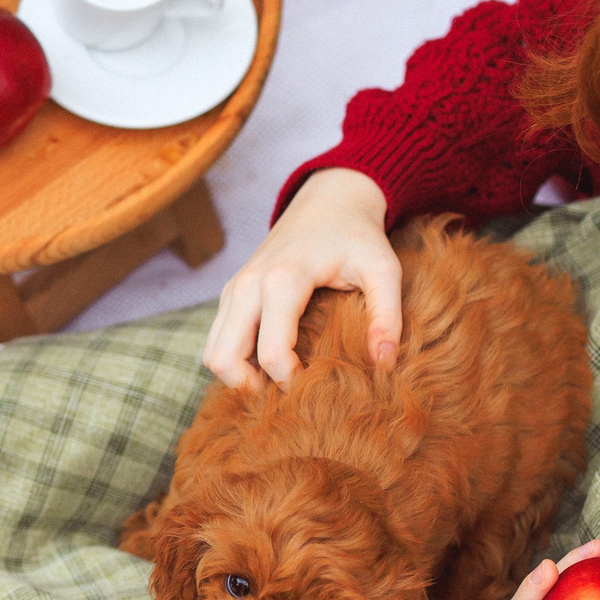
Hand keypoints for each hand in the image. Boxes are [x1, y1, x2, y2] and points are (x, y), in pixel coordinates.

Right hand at [203, 168, 401, 387]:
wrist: (328, 200)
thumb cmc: (358, 237)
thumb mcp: (383, 269)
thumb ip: (387, 315)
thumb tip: (383, 364)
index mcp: (283, 280)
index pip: (271, 353)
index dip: (290, 383)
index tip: (316, 389)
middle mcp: (248, 285)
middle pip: (224, 358)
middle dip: (251, 389)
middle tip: (287, 399)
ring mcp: (234, 289)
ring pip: (212, 352)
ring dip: (238, 377)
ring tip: (277, 386)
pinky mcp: (231, 293)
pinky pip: (216, 339)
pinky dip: (234, 360)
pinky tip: (267, 367)